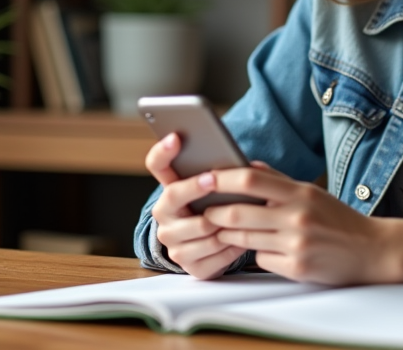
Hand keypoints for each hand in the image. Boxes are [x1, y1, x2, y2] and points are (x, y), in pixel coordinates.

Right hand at [145, 133, 245, 278]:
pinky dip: (232, 246)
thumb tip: (245, 165)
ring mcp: (173, 243)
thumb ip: (222, 174)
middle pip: (173, 195)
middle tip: (213, 179)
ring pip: (200, 227)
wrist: (218, 250)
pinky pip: (214, 254)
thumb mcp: (220, 191)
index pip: (157, 165)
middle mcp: (164, 216)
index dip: (163, 150)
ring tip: (245, 213)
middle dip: (195, 187)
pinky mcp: (189, 266)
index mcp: (170, 191)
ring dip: (224, 221)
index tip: (176, 137)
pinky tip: (244, 238)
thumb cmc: (223, 209)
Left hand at [200, 163, 402, 286]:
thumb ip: (279, 180)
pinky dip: (257, 254)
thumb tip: (248, 165)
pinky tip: (267, 251)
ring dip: (230, 235)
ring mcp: (295, 243)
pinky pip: (261, 259)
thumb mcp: (312, 193)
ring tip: (224, 230)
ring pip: (244, 238)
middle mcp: (296, 216)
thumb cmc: (338, 219)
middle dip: (215, 213)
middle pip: (238, 212)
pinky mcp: (296, 266)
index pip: (251, 179)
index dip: (222, 178)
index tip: (203, 178)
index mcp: (300, 192)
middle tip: (203, 212)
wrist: (372, 250)